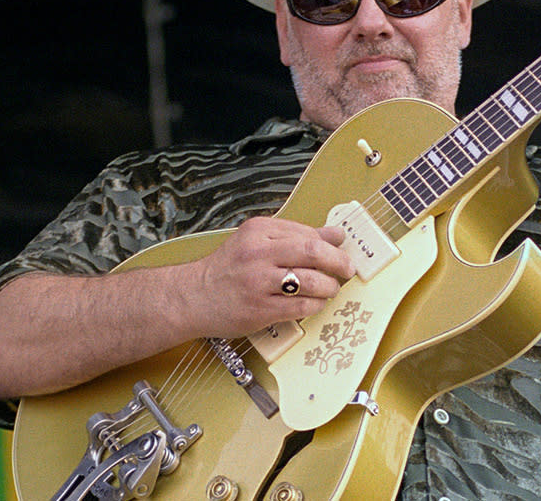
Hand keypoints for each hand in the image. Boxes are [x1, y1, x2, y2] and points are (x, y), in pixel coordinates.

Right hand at [182, 216, 353, 338]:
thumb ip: (296, 236)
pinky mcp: (259, 309)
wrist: (193, 297)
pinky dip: (316, 304)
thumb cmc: (228, 269)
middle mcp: (258, 253)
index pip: (307, 233)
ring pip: (311, 281)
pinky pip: (301, 306)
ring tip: (330, 289)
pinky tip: (316, 303)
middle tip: (347, 270)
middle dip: (338, 262)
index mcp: (258, 230)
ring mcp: (258, 282)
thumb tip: (336, 233)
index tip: (340, 252)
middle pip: (313, 251)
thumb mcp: (258, 241)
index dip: (330, 245)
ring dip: (329, 286)